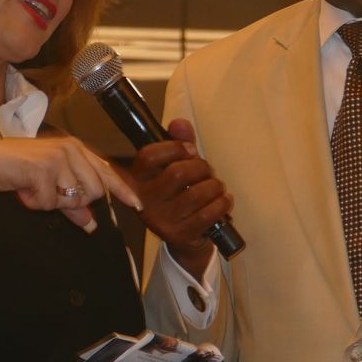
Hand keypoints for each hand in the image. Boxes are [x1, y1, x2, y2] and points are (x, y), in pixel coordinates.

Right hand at [0, 134, 139, 231]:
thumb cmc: (17, 172)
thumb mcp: (49, 186)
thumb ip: (73, 204)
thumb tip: (91, 224)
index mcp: (76, 149)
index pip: (106, 173)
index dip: (123, 191)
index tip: (137, 205)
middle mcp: (71, 149)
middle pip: (94, 192)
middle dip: (71, 201)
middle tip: (46, 192)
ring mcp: (59, 157)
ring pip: (74, 199)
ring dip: (51, 202)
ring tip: (33, 188)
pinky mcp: (44, 168)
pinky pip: (50, 202)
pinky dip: (35, 203)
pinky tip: (22, 189)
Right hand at [126, 119, 232, 278]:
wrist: (185, 238)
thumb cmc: (180, 196)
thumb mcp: (176, 167)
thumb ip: (178, 143)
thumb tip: (180, 123)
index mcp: (137, 181)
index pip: (148, 156)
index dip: (174, 147)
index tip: (191, 150)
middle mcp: (143, 201)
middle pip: (177, 173)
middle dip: (201, 168)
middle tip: (208, 172)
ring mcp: (160, 221)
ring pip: (196, 194)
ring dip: (215, 186)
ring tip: (217, 187)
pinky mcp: (179, 235)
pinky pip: (207, 214)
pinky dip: (222, 204)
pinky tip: (224, 200)